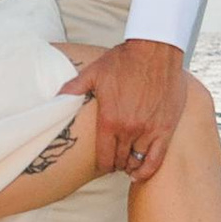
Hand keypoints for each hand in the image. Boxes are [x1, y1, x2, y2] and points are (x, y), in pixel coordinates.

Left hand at [64, 37, 187, 185]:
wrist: (154, 51)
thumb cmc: (123, 61)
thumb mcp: (93, 73)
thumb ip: (72, 89)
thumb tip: (54, 99)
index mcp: (110, 120)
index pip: (104, 158)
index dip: (101, 165)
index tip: (102, 164)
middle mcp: (129, 129)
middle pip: (119, 161)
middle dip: (115, 164)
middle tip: (113, 160)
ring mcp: (149, 130)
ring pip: (137, 162)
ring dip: (130, 165)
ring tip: (127, 162)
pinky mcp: (166, 128)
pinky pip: (157, 159)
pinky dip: (148, 169)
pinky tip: (142, 170)